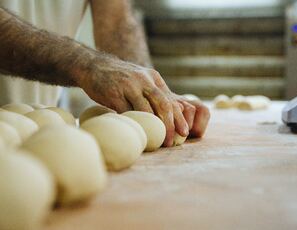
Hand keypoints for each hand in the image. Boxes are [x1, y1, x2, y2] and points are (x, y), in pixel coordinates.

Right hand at [76, 55, 209, 145]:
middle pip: (163, 105)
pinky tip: (138, 134)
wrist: (93, 66)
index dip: (179, 118)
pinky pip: (127, 113)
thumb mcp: (141, 79)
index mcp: (153, 77)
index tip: (184, 132)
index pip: (171, 100)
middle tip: (172, 141)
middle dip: (170, 125)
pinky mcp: (114, 94)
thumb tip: (169, 115)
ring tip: (158, 141)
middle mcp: (144, 80)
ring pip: (146, 110)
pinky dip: (135, 125)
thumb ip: (153, 94)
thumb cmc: (121, 79)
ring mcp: (129, 86)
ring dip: (154, 128)